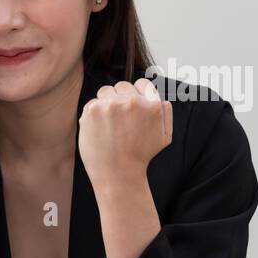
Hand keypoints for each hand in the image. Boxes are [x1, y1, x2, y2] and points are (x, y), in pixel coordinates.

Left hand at [77, 78, 172, 193]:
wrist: (117, 174)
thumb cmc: (140, 157)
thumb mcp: (164, 136)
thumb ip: (165, 112)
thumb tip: (159, 98)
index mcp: (152, 104)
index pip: (142, 84)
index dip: (137, 94)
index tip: (132, 106)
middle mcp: (132, 101)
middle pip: (122, 86)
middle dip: (120, 98)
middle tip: (118, 119)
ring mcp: (110, 104)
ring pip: (105, 91)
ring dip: (106, 103)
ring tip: (108, 123)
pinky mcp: (93, 110)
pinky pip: (92, 103)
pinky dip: (93, 113)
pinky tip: (99, 129)